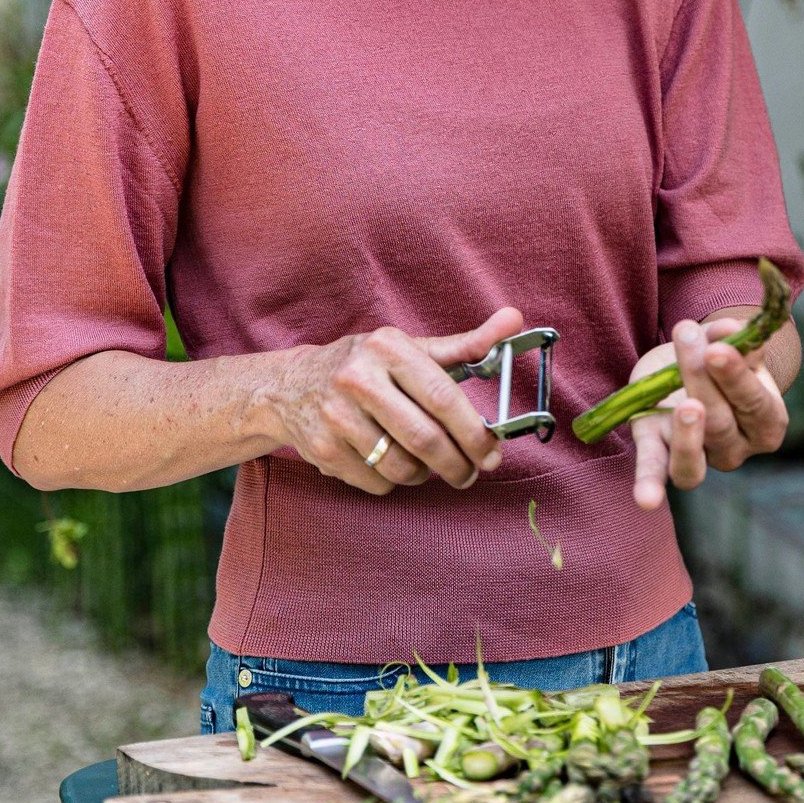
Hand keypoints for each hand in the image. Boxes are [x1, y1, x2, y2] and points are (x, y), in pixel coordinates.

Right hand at [262, 308, 524, 495]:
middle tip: (470, 474)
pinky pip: (376, 482)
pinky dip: (392, 482)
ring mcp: (336, 416)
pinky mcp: (322, 450)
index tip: (492, 452)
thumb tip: (514, 320)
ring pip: (401, 466)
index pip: (442, 395)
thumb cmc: (364, 367)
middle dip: (456, 464)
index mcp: (387, 348)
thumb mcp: (410, 348)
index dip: (473, 430)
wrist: (289, 387)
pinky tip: (388, 462)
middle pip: (424, 438)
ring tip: (427, 464)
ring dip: (424, 474)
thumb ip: (465, 344)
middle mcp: (358, 379)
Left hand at [630, 316, 788, 510]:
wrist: (695, 370)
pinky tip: (646, 500)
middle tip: (686, 338)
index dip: (736, 377)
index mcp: (766, 422)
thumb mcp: (728, 344)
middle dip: (702, 379)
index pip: (755, 403)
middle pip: (720, 423)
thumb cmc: (720, 360)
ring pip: (694, 462)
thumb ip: (731, 337)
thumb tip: (733, 328)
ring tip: (687, 407)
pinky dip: (650, 487)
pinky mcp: (660, 451)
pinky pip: (656, 473)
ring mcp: (700, 457)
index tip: (718, 349)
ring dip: (688, 436)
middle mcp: (736, 449)